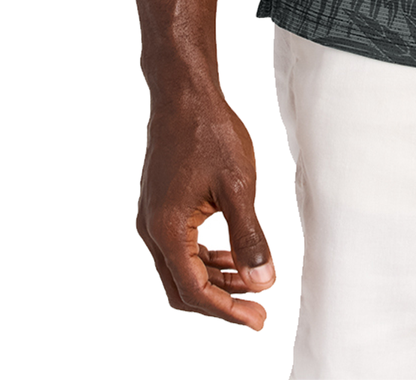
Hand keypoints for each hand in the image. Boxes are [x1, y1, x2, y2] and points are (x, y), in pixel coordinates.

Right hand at [136, 88, 275, 327]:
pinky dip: (206, 258)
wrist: (184, 95)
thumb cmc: (209, 133)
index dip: (227, 310)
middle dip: (220, 303)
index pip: (194, 290)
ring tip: (251, 284)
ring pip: (182, 268)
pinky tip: (231, 257)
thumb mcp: (238, 186)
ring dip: (215, 281)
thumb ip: (249, 237)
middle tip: (257, 313)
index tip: (258, 319)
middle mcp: (153, 229)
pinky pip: (181, 247)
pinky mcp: (161, 206)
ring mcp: (153, 217)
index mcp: (167, 229)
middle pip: (183, 287)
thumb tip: (263, 281)